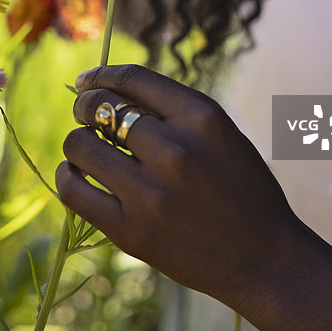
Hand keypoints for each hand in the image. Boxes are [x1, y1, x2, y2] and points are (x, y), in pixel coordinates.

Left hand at [56, 64, 298, 309]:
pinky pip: (75, 191)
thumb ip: (176, 113)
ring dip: (76, 140)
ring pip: (81, 145)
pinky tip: (74, 172)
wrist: (264, 256)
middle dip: (85, 105)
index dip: (103, 74)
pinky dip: (67, 175)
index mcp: (201, 116)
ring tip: (82, 146)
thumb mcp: (222, 134)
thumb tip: (114, 94)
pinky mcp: (131, 231)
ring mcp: (151, 192)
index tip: (88, 79)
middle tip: (84, 113)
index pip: (134, 78)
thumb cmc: (244, 189)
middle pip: (102, 108)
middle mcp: (175, 148)